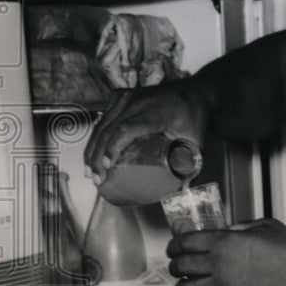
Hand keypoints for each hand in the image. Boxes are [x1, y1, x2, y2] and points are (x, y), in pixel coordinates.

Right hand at [84, 79, 207, 182]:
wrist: (194, 92)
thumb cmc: (194, 118)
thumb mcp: (196, 141)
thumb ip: (191, 166)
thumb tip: (182, 193)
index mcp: (155, 111)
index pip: (127, 129)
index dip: (113, 147)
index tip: (107, 167)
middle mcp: (137, 101)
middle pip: (109, 129)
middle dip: (97, 156)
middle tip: (96, 179)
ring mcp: (126, 96)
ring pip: (102, 124)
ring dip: (92, 148)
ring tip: (89, 172)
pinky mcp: (120, 96)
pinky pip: (103, 118)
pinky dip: (95, 137)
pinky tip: (91, 155)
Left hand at [166, 218, 285, 285]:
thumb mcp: (264, 226)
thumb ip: (239, 228)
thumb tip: (226, 232)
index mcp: (225, 241)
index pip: (184, 243)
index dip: (174, 246)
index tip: (173, 249)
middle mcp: (220, 264)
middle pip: (180, 266)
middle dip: (175, 266)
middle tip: (178, 267)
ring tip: (189, 285)